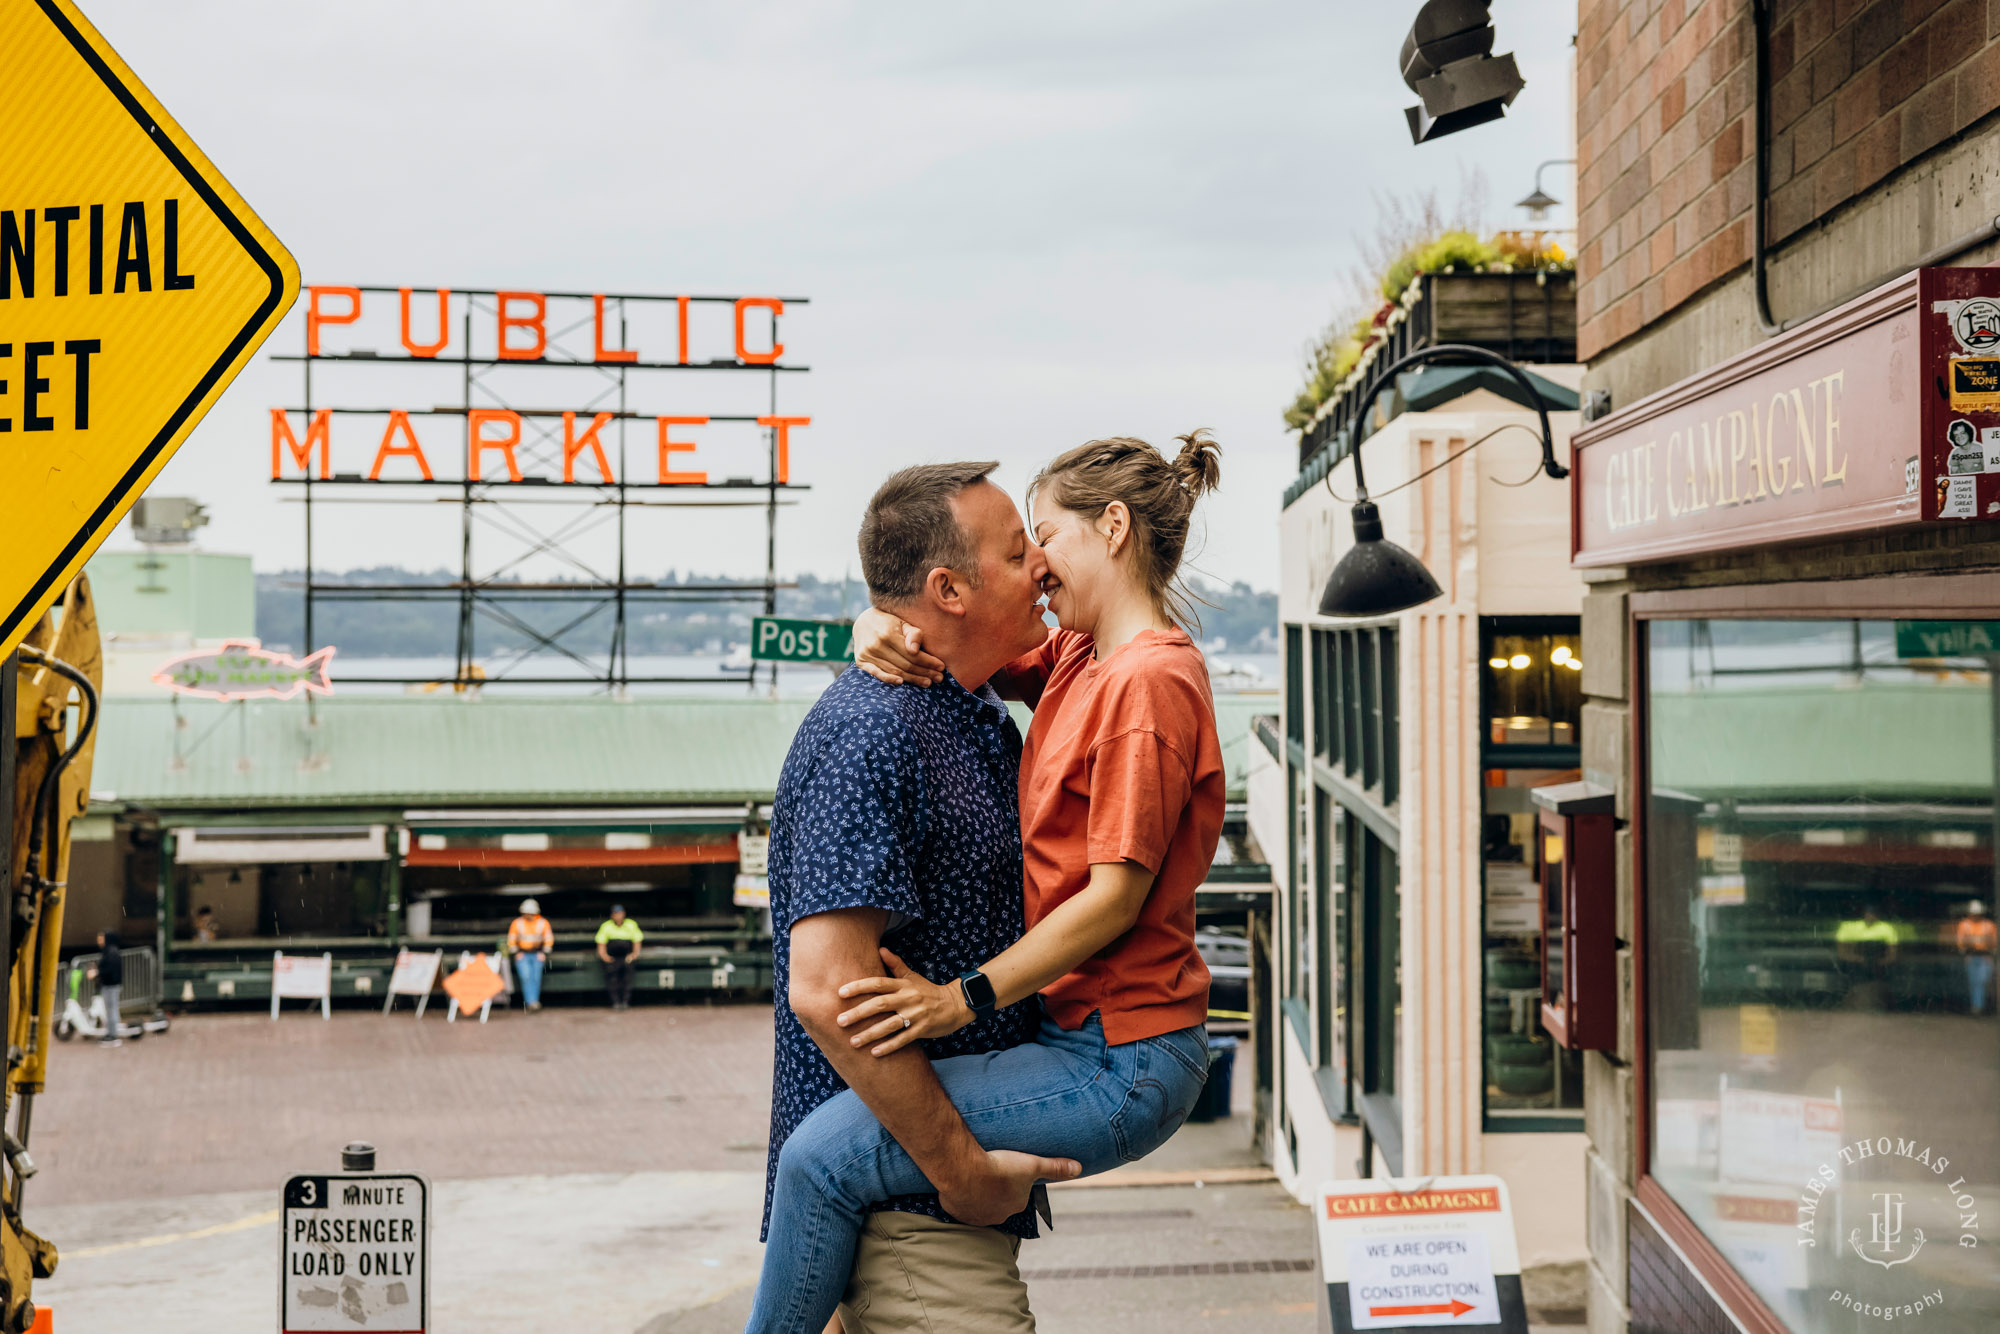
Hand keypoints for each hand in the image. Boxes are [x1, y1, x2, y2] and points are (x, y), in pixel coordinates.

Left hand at [836, 948, 973, 1054]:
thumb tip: (880, 948)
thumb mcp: (912, 976)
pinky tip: (874, 1052)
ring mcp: (916, 1014)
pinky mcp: (922, 1029)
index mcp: (903, 985)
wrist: (954, 1004)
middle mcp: (908, 998)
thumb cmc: (928, 990)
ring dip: (870, 1034)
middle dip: (858, 1013)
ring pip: (889, 1025)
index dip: (859, 987)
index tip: (840, 993)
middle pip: (880, 1004)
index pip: (878, 983)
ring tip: (852, 1042)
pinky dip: (889, 1046)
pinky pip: (903, 1039)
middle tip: (839, 1021)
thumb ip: (895, 964)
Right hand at [853, 607, 942, 685]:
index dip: (928, 662)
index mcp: (888, 634)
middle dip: (924, 672)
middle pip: (905, 665)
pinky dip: (889, 679)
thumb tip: (915, 650)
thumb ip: (913, 633)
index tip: (941, 667)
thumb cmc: (888, 622)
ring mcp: (867, 654)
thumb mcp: (902, 622)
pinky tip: (901, 683)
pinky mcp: (861, 661)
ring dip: (913, 679)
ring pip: (895, 671)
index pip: (913, 654)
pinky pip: (877, 674)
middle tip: (938, 678)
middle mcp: (876, 645)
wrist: (863, 622)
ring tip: (927, 682)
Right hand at [938, 1149, 1080, 1225]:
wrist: (963, 1170)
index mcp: (1016, 1205)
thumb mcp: (1032, 1164)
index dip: (1013, 1181)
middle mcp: (998, 1216)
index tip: (1005, 1168)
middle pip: (999, 1201)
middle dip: (995, 1189)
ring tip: (974, 1176)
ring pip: (980, 1206)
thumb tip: (1079, 1168)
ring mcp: (977, 1217)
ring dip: (978, 1195)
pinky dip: (961, 1198)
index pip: (1018, 1194)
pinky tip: (960, 1184)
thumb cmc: (999, 1166)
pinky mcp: (959, 1213)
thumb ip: (1055, 1167)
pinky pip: (961, 1207)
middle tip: (989, 1171)